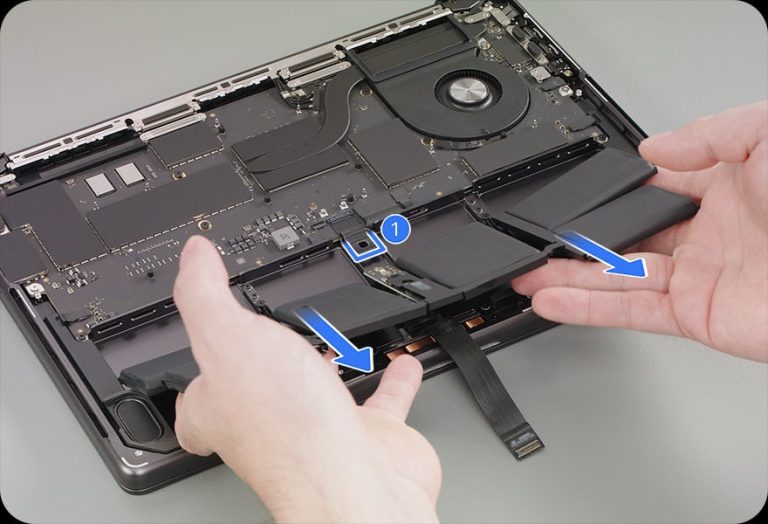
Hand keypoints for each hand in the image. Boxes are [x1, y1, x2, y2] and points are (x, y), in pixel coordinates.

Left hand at [172, 236, 440, 522]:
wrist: (358, 484)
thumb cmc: (287, 429)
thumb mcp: (226, 338)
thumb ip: (205, 294)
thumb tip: (191, 257)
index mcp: (225, 406)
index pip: (196, 394)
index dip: (193, 370)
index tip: (201, 339)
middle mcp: (271, 424)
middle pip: (261, 390)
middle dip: (267, 361)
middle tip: (270, 332)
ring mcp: (323, 429)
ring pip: (322, 390)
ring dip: (328, 363)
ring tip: (332, 338)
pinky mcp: (370, 434)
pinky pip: (384, 398)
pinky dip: (394, 377)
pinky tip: (402, 360)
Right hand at [513, 102, 767, 361]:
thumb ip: (711, 133)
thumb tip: (654, 150)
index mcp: (726, 188)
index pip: (653, 187)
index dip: (613, 191)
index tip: (576, 194)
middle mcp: (708, 234)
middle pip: (625, 236)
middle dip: (579, 239)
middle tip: (540, 239)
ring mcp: (699, 277)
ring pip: (617, 277)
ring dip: (568, 275)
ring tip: (528, 271)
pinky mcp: (695, 316)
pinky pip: (630, 311)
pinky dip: (587, 308)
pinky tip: (553, 299)